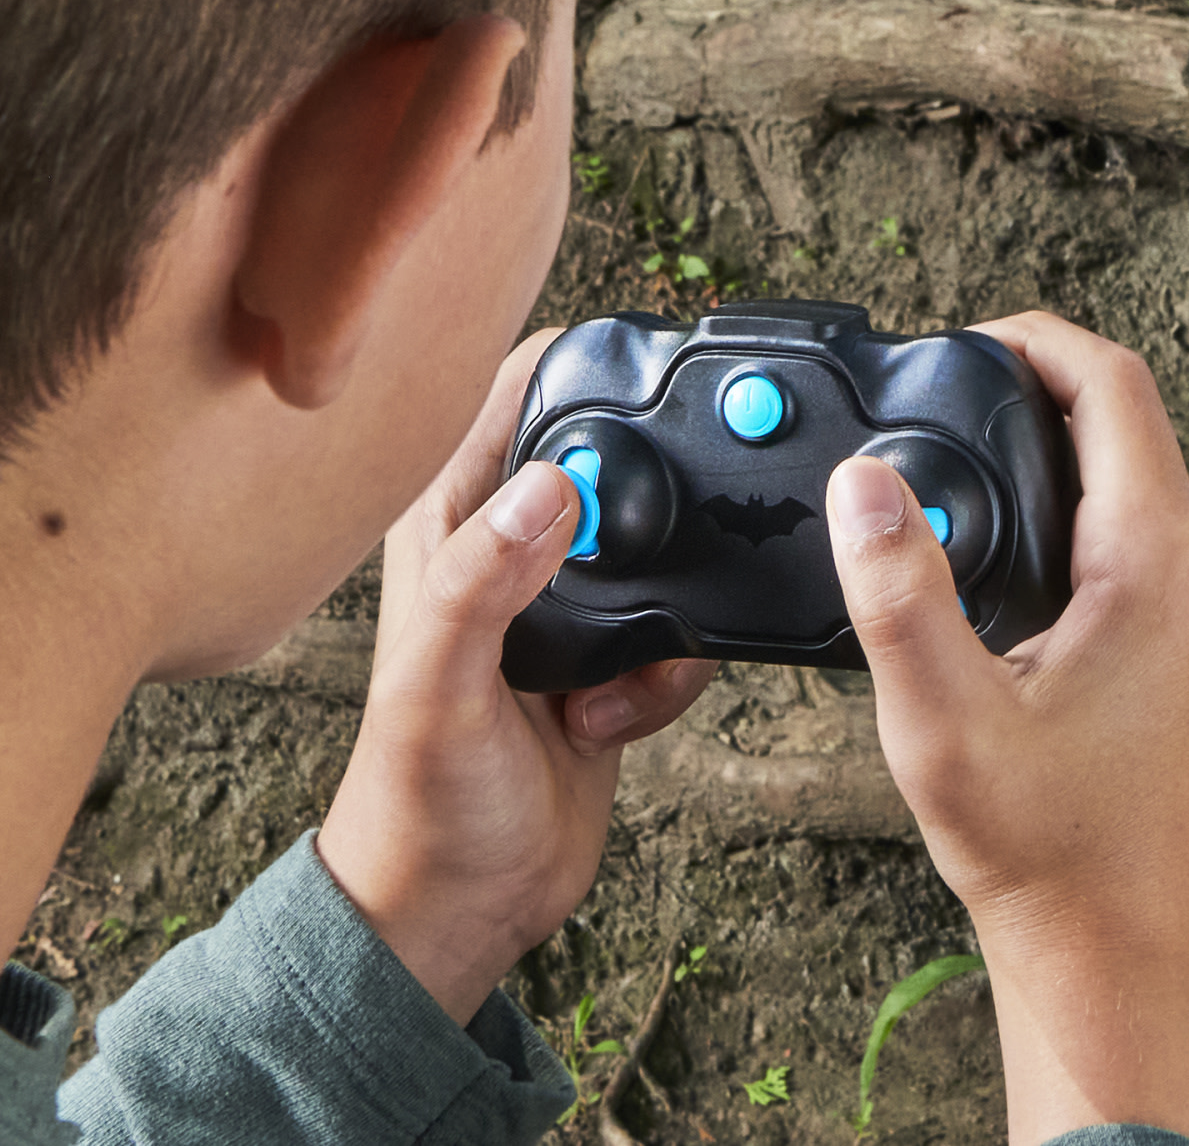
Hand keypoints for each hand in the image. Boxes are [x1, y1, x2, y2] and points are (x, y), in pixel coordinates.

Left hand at [319, 330, 714, 1027]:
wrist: (461, 912)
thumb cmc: (415, 808)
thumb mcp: (439, 690)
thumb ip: (481, 583)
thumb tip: (552, 487)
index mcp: (449, 523)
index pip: (520, 390)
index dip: (584, 364)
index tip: (649, 371)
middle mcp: (509, 544)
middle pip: (616, 452)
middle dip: (654, 494)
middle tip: (647, 557)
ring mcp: (565, 599)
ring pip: (666, 539)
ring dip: (667, 601)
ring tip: (608, 671)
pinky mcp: (615, 650)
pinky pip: (685, 620)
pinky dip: (671, 670)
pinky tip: (612, 718)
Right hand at [829, 313, 1188, 1145]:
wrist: (1125, 960)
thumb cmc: (1049, 855)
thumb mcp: (944, 723)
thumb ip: (898, 591)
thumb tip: (863, 480)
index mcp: (1166, 555)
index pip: (1113, 382)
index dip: (1035, 338)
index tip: (965, 336)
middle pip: (1126, 425)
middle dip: (1033, 400)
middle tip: (942, 408)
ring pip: (1137, 480)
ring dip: (1056, 463)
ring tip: (963, 482)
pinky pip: (1151, 533)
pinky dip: (1084, 518)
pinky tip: (1018, 562)